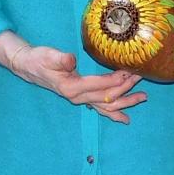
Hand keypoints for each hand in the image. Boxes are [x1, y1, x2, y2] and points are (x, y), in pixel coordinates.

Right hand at [10, 45, 146, 124]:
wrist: (29, 67)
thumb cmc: (40, 59)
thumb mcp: (49, 56)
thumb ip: (61, 59)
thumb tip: (72, 60)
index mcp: (71, 87)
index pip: (98, 85)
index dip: (114, 80)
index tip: (129, 72)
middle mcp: (78, 97)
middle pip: (106, 96)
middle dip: (126, 88)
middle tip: (141, 77)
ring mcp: (80, 99)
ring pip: (107, 105)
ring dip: (125, 101)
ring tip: (143, 97)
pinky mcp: (82, 97)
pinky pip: (101, 108)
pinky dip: (114, 113)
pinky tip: (125, 118)